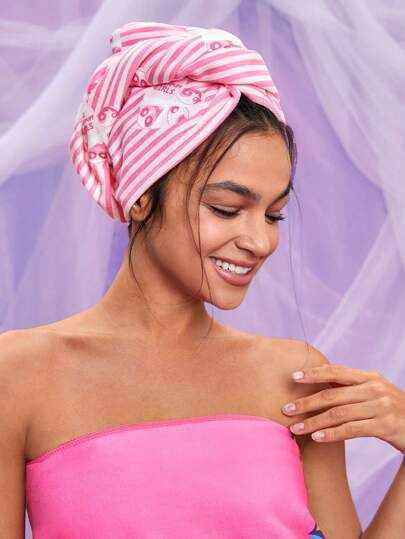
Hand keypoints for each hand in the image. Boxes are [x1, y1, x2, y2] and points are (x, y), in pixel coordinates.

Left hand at [281, 364, 404, 452]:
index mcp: (369, 377)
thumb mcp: (374, 392)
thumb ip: (351, 388)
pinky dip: (331, 434)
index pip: (336, 372)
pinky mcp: (385, 426)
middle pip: (332, 395)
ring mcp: (381, 407)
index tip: (293, 377)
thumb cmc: (391, 410)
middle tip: (285, 409)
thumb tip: (318, 384)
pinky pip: (351, 430)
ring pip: (338, 414)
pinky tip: (316, 438)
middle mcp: (375, 388)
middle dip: (305, 402)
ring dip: (313, 422)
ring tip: (294, 428)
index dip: (313, 373)